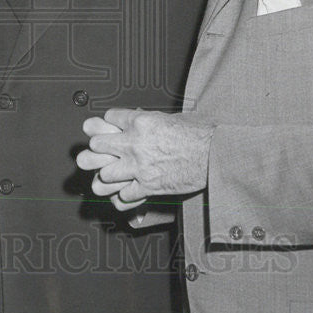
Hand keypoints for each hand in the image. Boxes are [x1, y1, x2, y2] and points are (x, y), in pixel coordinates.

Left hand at [77, 109, 212, 201]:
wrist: (215, 155)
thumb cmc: (199, 135)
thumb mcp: (172, 117)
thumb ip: (150, 119)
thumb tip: (139, 119)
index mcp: (141, 122)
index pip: (108, 118)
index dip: (106, 123)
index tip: (107, 128)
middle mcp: (135, 143)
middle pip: (97, 144)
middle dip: (97, 148)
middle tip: (100, 151)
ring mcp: (139, 167)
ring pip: (104, 174)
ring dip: (106, 175)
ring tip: (109, 175)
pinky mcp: (148, 186)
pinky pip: (123, 196)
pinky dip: (123, 196)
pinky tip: (126, 191)